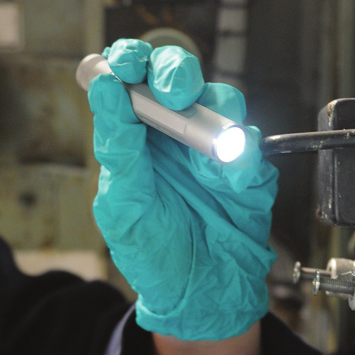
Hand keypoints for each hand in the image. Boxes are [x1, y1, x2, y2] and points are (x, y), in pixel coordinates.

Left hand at [87, 39, 276, 340]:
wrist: (198, 294)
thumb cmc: (152, 251)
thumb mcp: (123, 204)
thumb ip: (118, 148)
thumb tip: (103, 89)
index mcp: (135, 137)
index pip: (131, 79)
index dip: (130, 59)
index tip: (126, 62)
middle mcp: (173, 133)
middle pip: (178, 75)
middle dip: (175, 72)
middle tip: (173, 93)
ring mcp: (213, 146)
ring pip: (221, 98)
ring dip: (213, 107)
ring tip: (204, 142)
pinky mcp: (247, 166)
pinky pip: (250, 143)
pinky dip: (241, 154)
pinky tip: (229, 179)